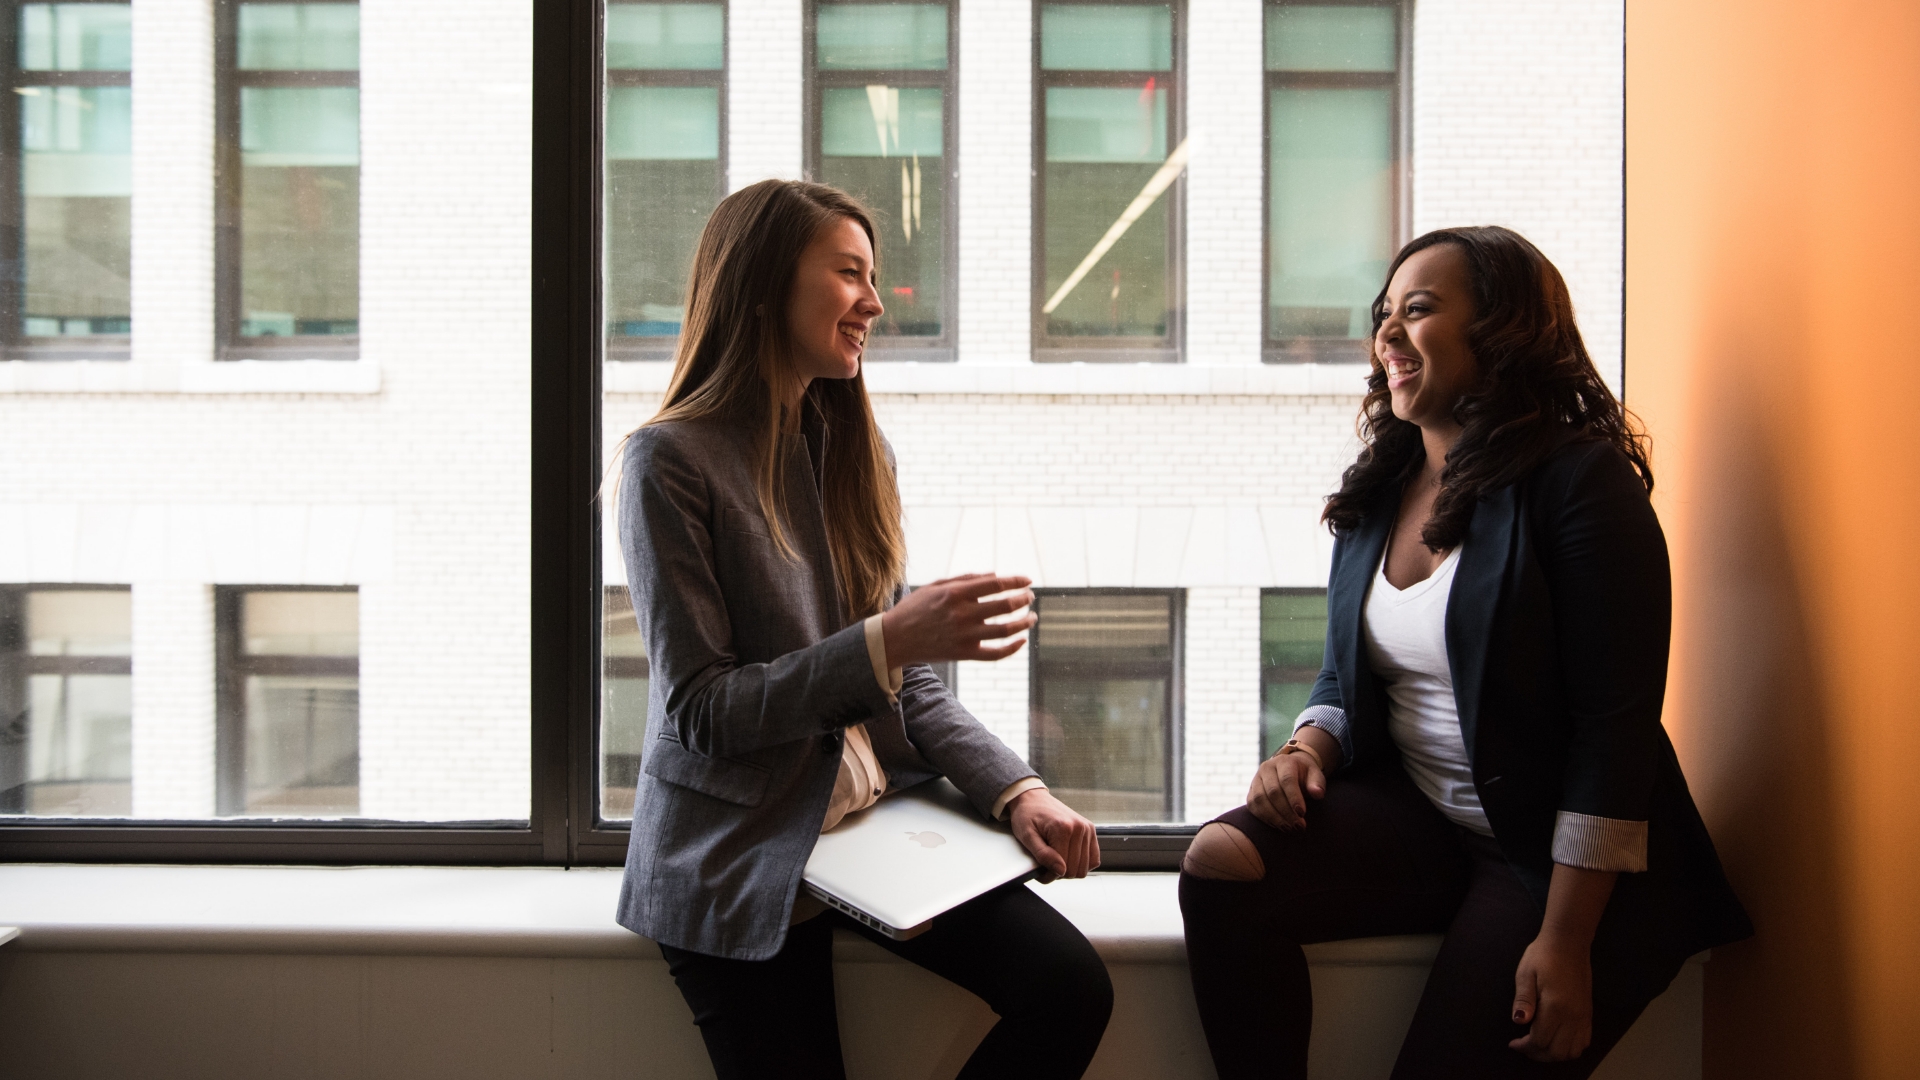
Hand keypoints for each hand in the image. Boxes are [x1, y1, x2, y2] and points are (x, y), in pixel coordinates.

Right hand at [881, 574, 1035, 667]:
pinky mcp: (964, 654)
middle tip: (1030, 597)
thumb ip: (966, 579)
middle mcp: (962, 614)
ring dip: (1024, 622)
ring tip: (1032, 617)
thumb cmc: (916, 608)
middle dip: (1023, 600)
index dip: (1016, 581)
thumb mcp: (937, 586)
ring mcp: (964, 636)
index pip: (996, 584)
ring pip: (1005, 630)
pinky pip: (995, 654)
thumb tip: (996, 576)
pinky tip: (1022, 640)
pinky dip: (1013, 648)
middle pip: (1005, 606)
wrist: (896, 638)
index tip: (1028, 581)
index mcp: (956, 594)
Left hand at [1008, 788, 1099, 882]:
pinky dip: (1082, 863)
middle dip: (1059, 872)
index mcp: (1063, 828)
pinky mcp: (1090, 830)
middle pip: (1075, 870)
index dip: (1048, 874)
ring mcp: (1087, 828)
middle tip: (1046, 863)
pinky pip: (1094, 859)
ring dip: (1070, 869)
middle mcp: (1079, 828)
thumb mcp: (1027, 836)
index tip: (1039, 869)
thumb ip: (1043, 855)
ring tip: (1057, 859)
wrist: (1032, 798)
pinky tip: (1069, 857)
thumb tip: (1060, 871)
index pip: (1062, 868)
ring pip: (1085, 868)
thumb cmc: (1026, 816)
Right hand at [1245, 748, 1326, 831]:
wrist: (1289, 770)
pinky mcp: (1250, 791)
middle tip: (1299, 826)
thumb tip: (1317, 794)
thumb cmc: (1305, 776)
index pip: (1287, 779)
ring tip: (1289, 828)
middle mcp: (1267, 768)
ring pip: (1260, 800)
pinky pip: (1252, 806)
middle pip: (1273, 791)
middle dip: (1286, 812)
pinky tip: (1278, 826)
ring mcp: (1256, 779)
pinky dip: (1264, 818)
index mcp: (1284, 762)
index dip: (1294, 797)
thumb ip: (1317, 784)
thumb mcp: (1315, 775)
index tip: (1302, 814)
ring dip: (1274, 817)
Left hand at [1509, 932, 1594, 1061]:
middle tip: (1524, 1046)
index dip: (1524, 1046)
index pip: (1540, 1040)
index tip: (1513, 1043)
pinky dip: (1570, 1048)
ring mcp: (1583, 1016)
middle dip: (1538, 1054)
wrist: (1568, 943)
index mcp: (1555, 1007)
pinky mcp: (1588, 1013)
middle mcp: (1573, 1016)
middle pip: (1557, 1052)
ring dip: (1555, 1054)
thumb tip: (1519, 1021)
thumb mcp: (1525, 973)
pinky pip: (1584, 1041)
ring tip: (1539, 1046)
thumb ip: (1523, 1000)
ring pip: (1573, 1051)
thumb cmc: (1543, 955)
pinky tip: (1557, 1040)